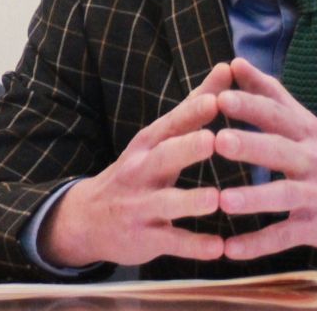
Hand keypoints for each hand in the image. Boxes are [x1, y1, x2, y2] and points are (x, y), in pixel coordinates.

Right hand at [38, 62, 232, 266]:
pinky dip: (194, 245)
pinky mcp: (145, 238)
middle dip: (187, 149)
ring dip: (191, 201)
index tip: (217, 98)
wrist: (87, 218)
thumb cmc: (137, 172)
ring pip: (167, 202)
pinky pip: (171, 242)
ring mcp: (141, 205)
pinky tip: (218, 248)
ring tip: (215, 199)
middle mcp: (141, 171)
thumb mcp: (157, 139)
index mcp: (148, 144)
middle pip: (164, 157)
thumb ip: (194, 109)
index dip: (192, 113)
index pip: (171, 124)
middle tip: (213, 140)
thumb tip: (229, 68)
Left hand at [216, 57, 316, 259]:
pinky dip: (258, 245)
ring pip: (284, 196)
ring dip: (254, 199)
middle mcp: (312, 161)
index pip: (276, 115)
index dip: (249, 105)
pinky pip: (285, 237)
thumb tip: (235, 62)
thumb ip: (270, 94)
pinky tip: (230, 250)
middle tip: (218, 140)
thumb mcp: (308, 124)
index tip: (219, 95)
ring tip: (224, 200)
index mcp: (306, 133)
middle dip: (250, 145)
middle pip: (280, 150)